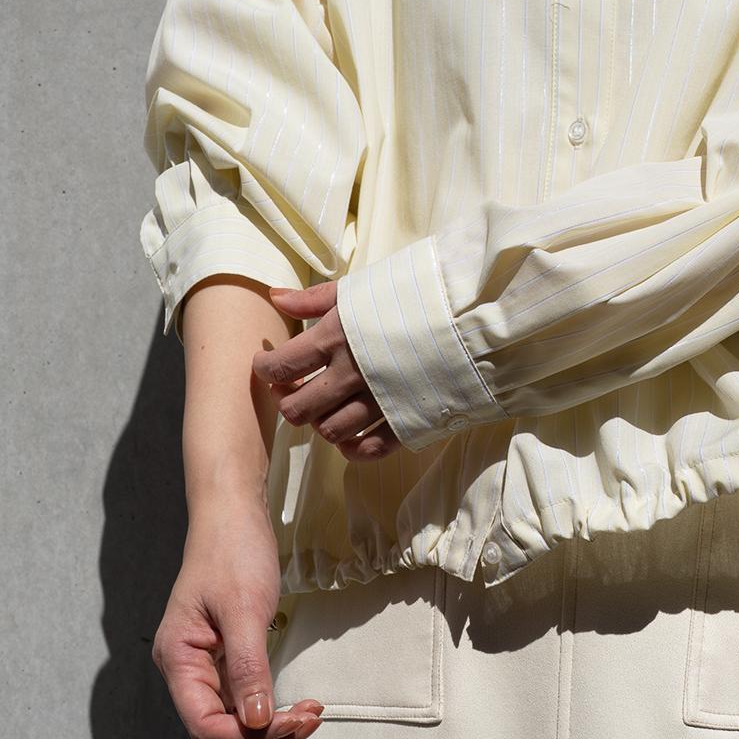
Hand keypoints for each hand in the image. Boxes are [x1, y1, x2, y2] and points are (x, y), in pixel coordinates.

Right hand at [153, 500, 324, 738]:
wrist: (232, 517)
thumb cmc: (232, 553)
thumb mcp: (243, 608)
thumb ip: (248, 667)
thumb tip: (256, 722)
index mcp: (180, 661)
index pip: (206, 726)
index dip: (250, 736)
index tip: (294, 722)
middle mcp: (187, 673)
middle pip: (216, 738)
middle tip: (309, 722)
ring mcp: (205, 669)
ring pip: (230, 728)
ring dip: (269, 734)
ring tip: (309, 721)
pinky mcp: (225, 662)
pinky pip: (242, 706)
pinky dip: (268, 721)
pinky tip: (294, 726)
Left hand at [252, 280, 400, 460]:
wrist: (473, 315)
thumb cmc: (415, 294)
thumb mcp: (363, 288)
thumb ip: (316, 298)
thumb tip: (275, 297)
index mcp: (336, 338)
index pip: (281, 367)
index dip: (265, 371)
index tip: (268, 366)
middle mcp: (352, 375)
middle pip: (298, 409)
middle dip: (289, 401)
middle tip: (296, 389)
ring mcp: (379, 402)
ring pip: (329, 432)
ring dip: (321, 423)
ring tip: (328, 407)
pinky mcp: (406, 420)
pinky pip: (368, 450)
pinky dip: (353, 448)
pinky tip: (352, 435)